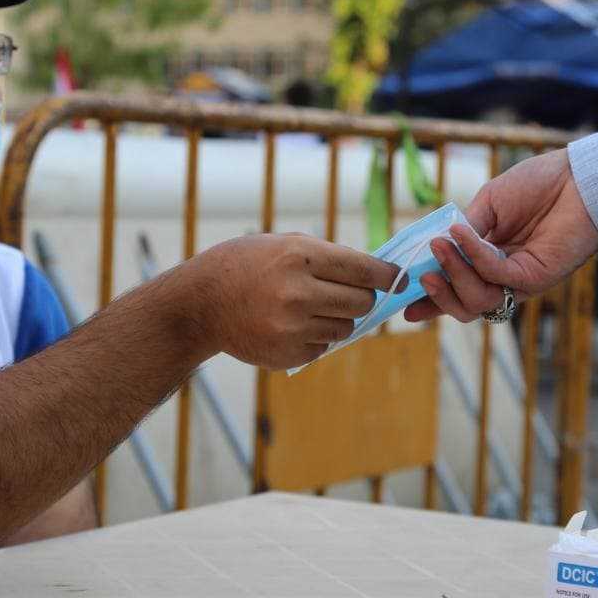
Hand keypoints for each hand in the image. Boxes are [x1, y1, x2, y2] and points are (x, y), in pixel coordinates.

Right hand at [193, 233, 400, 369]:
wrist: (200, 304)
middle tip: (347, 293)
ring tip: (311, 307)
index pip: (365, 270)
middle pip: (362, 302)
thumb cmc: (246, 266)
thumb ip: (329, 257)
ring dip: (339, 318)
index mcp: (300, 257)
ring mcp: (293, 327)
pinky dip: (317, 338)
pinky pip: (324, 347)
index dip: (387, 275)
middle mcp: (298, 292)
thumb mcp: (284, 244)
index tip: (398, 278)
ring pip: (347, 327)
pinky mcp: (288, 354)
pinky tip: (291, 325)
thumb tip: (378, 275)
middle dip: (362, 298)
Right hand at [403, 148, 597, 322]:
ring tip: (438, 247)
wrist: (576, 177)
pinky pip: (496, 274)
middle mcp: (504, 277)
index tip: (406, 307)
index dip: (433, 301)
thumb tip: (437, 248)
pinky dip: (473, 256)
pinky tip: (459, 234)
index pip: (459, 288)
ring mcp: (521, 280)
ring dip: (453, 275)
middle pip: (466, 306)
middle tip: (423, 277)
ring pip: (479, 300)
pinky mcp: (536, 277)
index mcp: (490, 260)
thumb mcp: (488, 204)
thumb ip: (466, 229)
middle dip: (440, 296)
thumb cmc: (537, 185)